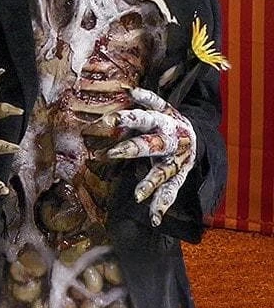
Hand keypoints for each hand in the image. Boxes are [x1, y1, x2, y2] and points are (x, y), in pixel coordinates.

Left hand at [104, 88, 195, 226]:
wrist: (198, 137)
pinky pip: (171, 191)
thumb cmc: (170, 121)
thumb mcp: (163, 106)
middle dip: (133, 149)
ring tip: (138, 195)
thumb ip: (147, 99)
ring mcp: (176, 160)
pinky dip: (162, 204)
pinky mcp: (179, 176)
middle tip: (113, 153)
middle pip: (152, 144)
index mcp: (165, 120)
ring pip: (163, 172)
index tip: (110, 120)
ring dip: (150, 183)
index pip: (145, 116)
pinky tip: (154, 218)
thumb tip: (128, 89)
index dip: (129, 118)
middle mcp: (170, 141)